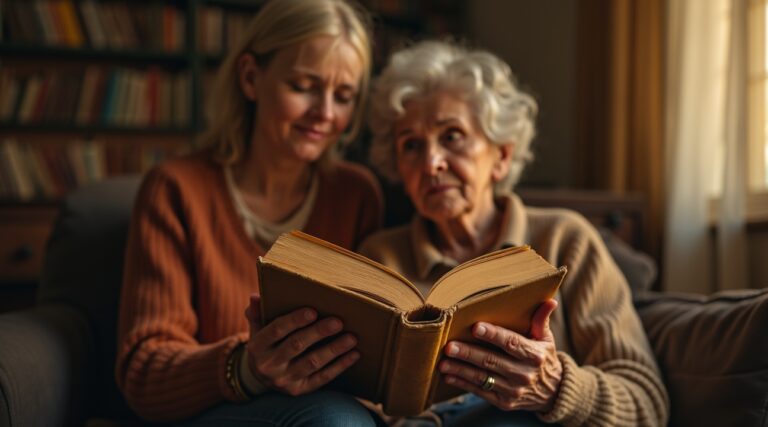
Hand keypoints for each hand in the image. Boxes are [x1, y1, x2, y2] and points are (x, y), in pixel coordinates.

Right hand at [243, 294, 359, 395]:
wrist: (260, 377)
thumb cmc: (266, 343)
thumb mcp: (257, 329)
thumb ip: (257, 313)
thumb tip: (256, 297)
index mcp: (257, 347)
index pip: (275, 331)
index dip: (294, 320)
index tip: (313, 311)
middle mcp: (269, 365)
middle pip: (296, 346)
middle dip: (318, 333)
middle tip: (338, 321)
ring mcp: (284, 380)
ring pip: (312, 363)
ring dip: (333, 350)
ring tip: (352, 338)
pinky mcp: (299, 390)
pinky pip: (322, 378)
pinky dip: (339, 366)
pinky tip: (354, 354)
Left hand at [438, 299, 561, 411]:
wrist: (552, 392)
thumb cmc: (543, 358)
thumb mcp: (546, 339)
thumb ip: (542, 320)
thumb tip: (550, 301)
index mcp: (534, 355)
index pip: (512, 343)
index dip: (493, 335)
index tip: (475, 327)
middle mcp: (524, 374)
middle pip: (492, 361)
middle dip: (469, 353)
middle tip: (449, 346)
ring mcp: (513, 390)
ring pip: (483, 377)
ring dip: (461, 370)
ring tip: (443, 362)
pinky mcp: (504, 402)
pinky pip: (480, 391)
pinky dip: (463, 384)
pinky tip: (449, 376)